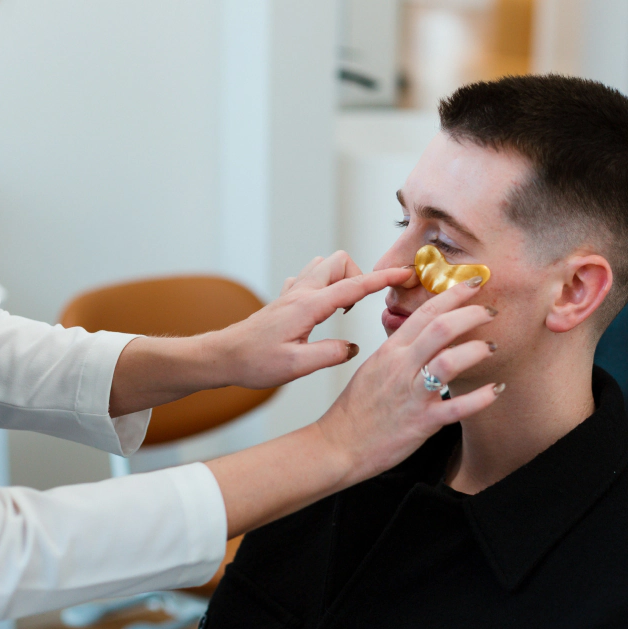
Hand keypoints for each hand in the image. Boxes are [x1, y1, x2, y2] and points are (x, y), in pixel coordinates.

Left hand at [211, 251, 411, 388]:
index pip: (354, 286)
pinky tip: (321, 310)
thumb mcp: (296, 366)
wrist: (223, 357)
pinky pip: (310, 277)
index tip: (404, 273)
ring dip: (341, 279)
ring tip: (342, 310)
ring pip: (325, 265)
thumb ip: (330, 354)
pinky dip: (325, 286)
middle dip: (358, 276)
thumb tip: (352, 347)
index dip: (383, 278)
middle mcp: (301, 292)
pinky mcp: (285, 299)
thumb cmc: (254, 362)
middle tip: (358, 307)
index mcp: (308, 305)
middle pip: (340, 262)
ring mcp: (292, 292)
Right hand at [315, 277, 501, 482]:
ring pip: (449, 362)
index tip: (473, 283)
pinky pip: (456, 407)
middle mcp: (401, 367)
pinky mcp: (421, 422)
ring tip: (493, 347)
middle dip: (471, 314)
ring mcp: (412, 394)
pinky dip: (480, 398)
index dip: (453, 294)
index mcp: (391, 351)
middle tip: (491, 310)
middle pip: (441, 328)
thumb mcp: (375, 367)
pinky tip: (497, 389)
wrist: (338, 445)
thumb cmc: (357, 408)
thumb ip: (399, 348)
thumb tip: (420, 330)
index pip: (425, 312)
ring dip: (476, 350)